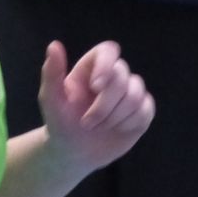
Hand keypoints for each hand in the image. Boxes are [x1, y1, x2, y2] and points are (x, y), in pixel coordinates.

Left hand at [38, 40, 154, 174]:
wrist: (75, 152)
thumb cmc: (60, 122)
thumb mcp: (51, 99)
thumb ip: (51, 72)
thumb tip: (54, 44)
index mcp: (90, 68)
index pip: (108, 50)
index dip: (106, 64)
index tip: (96, 86)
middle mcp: (112, 76)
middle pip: (122, 75)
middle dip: (105, 104)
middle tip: (87, 122)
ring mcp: (129, 93)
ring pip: (136, 92)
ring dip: (115, 115)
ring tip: (98, 126)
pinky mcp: (142, 111)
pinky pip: (146, 109)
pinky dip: (130, 122)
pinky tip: (116, 129)